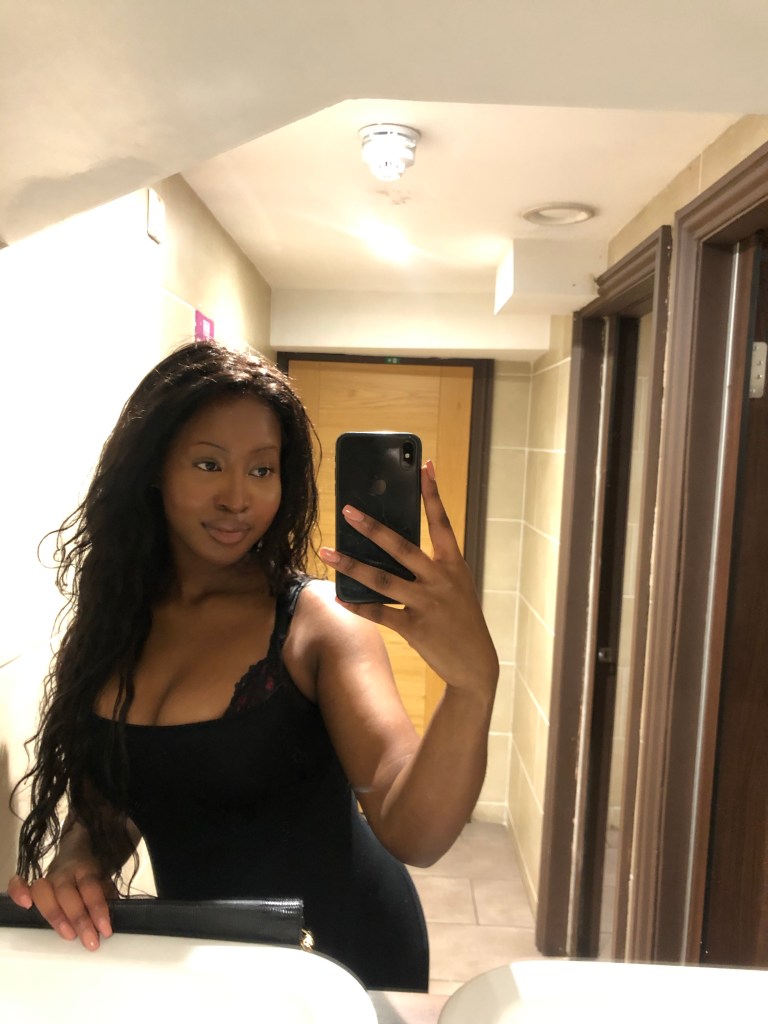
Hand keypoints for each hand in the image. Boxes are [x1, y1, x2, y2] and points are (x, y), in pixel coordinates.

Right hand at [7, 859, 115, 950]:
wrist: (76, 855)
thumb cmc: (91, 879)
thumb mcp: (105, 884)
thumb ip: (106, 901)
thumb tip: (107, 927)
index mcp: (86, 868)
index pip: (90, 886)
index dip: (97, 908)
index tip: (106, 931)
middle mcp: (65, 872)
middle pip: (67, 892)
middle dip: (79, 919)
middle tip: (90, 941)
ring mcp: (47, 878)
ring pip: (43, 891)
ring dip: (55, 915)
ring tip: (68, 935)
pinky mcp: (33, 885)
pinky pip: (19, 884)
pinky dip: (18, 892)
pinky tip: (25, 906)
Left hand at [318, 460, 498, 699]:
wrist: (476, 665)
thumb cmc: (461, 619)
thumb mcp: (455, 586)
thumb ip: (431, 566)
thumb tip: (391, 545)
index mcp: (454, 564)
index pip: (441, 522)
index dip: (432, 493)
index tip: (423, 466)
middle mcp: (440, 579)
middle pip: (401, 547)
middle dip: (372, 527)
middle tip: (347, 510)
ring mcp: (427, 604)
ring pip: (381, 580)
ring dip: (351, 565)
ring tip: (327, 551)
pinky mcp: (414, 628)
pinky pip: (378, 613)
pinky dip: (356, 604)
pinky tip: (337, 596)